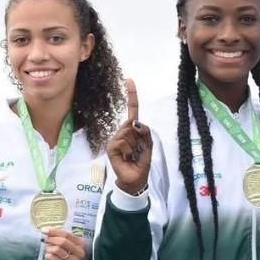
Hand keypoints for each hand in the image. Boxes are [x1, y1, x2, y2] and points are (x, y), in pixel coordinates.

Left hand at [44, 228, 86, 259]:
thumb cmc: (62, 256)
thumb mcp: (62, 245)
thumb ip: (57, 237)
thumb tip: (45, 231)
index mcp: (80, 243)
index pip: (67, 234)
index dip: (55, 231)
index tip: (45, 230)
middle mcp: (80, 252)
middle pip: (63, 241)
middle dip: (51, 239)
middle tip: (44, 239)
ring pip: (57, 249)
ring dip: (49, 249)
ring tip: (48, 251)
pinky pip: (53, 257)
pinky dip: (48, 256)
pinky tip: (49, 258)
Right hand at [107, 79, 152, 193]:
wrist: (135, 179)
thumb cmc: (141, 162)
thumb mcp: (148, 145)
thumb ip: (145, 133)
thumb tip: (135, 122)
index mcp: (131, 130)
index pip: (132, 110)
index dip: (131, 96)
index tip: (129, 80)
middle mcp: (122, 132)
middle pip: (132, 123)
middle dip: (139, 137)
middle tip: (138, 150)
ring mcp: (115, 139)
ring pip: (128, 133)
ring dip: (134, 145)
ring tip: (132, 155)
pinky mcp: (111, 147)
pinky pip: (122, 142)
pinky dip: (128, 150)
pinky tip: (126, 157)